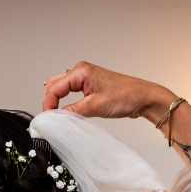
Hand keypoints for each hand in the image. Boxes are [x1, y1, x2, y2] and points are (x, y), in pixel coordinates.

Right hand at [42, 61, 175, 123]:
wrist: (143, 98)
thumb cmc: (126, 96)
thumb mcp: (95, 106)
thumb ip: (72, 112)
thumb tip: (56, 118)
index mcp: (80, 71)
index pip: (54, 88)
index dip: (48, 105)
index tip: (47, 120)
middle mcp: (81, 72)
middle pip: (54, 87)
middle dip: (51, 103)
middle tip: (51, 120)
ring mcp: (85, 78)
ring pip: (61, 90)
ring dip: (58, 103)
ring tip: (58, 117)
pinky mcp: (90, 86)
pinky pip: (71, 93)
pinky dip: (66, 103)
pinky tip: (68, 112)